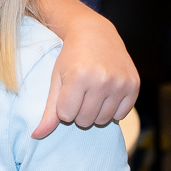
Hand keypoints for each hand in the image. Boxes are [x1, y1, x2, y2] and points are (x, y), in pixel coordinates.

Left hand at [34, 20, 137, 138]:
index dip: (64, 107)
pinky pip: (120, 115)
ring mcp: (120, 83)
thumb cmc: (71, 58)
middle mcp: (101, 80)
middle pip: (85, 121)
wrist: (96, 34)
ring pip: (102, 120)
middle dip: (79, 112)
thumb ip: (49, 110)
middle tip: (80, 93)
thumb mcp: (57, 80)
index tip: (67, 92)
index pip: (66, 116)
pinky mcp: (134, 86)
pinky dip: (112, 109)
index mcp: (78, 77)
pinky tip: (107, 93)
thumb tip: (36, 136)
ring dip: (95, 112)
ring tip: (93, 93)